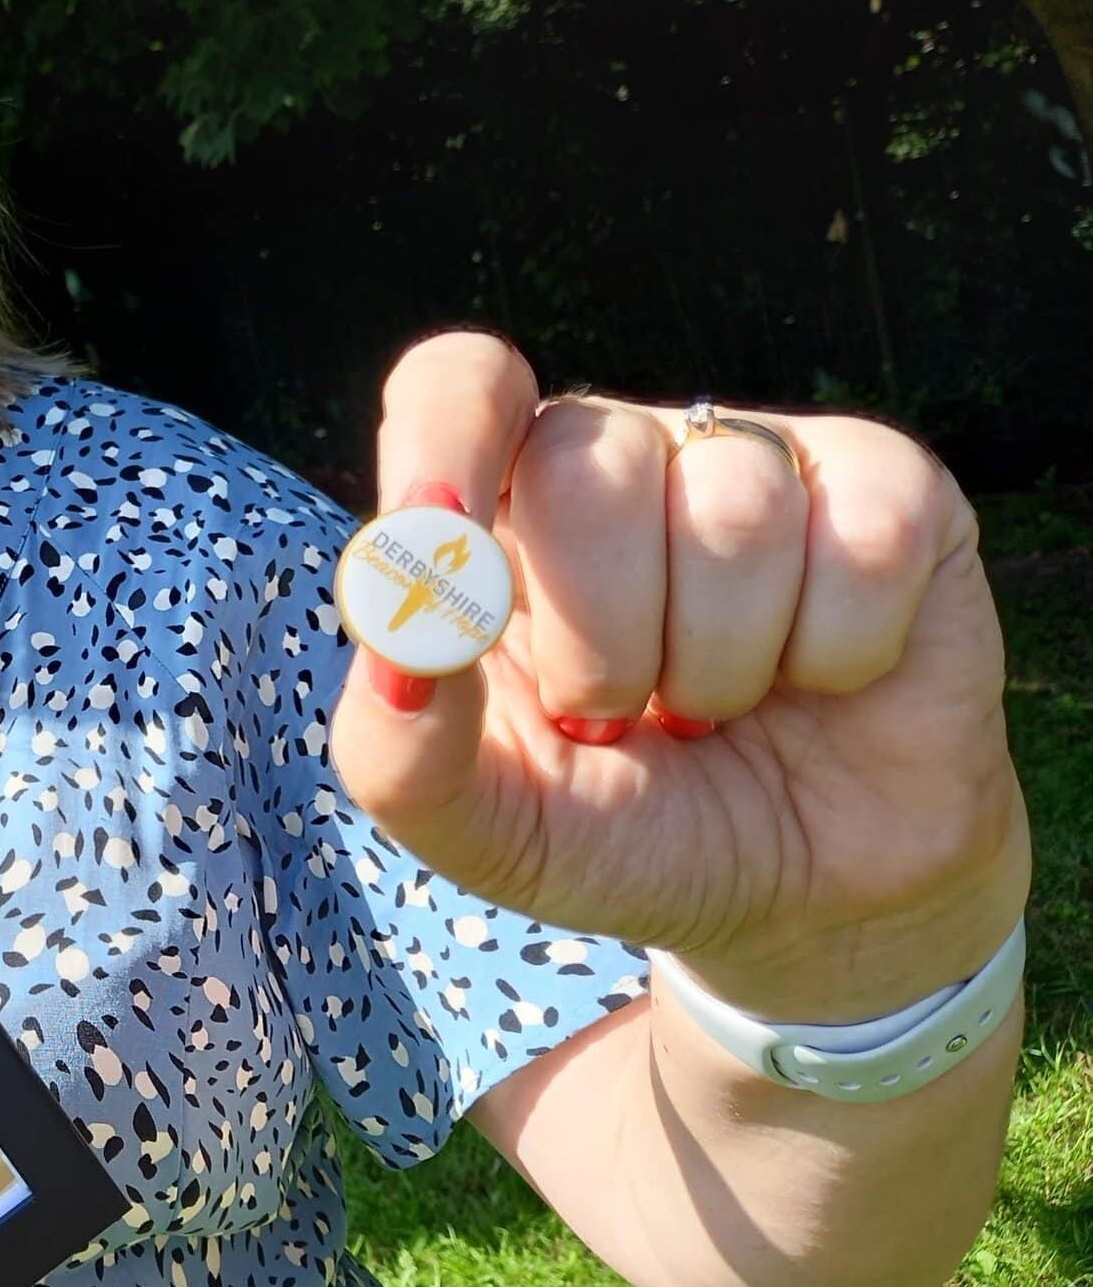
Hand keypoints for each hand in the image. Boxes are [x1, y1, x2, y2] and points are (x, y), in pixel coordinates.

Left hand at [326, 331, 1031, 1023]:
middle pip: (579, 465)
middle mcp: (616, 456)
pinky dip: (835, 655)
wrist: (804, 899)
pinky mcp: (887, 488)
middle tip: (617, 716)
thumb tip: (398, 639)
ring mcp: (752, 458)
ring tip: (713, 708)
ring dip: (719, 663)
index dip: (445, 440)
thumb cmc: (622, 832)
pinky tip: (820, 681)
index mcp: (495, 507)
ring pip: (730, 508)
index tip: (437, 529)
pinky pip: (861, 539)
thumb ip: (404, 747)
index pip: (457, 387)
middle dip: (599, 639)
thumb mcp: (488, 827)